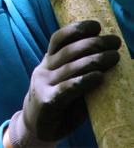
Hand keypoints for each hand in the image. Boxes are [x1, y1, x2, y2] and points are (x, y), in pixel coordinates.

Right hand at [8, 20, 120, 146]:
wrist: (37, 126)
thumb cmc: (60, 102)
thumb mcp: (66, 81)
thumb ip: (81, 70)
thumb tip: (112, 58)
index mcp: (48, 60)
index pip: (58, 39)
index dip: (76, 29)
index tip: (96, 25)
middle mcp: (44, 68)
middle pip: (68, 51)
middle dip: (93, 43)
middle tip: (114, 42)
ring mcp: (43, 84)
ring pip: (70, 68)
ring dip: (94, 60)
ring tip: (114, 57)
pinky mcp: (47, 100)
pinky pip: (67, 89)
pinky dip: (83, 81)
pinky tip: (98, 77)